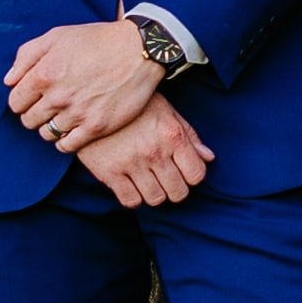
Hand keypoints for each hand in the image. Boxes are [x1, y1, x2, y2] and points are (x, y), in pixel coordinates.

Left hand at [3, 19, 165, 149]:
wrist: (140, 50)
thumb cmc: (98, 40)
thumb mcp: (57, 35)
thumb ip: (26, 55)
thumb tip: (9, 80)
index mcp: (44, 74)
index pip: (15, 102)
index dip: (22, 99)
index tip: (33, 96)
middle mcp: (57, 97)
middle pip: (28, 120)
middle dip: (34, 113)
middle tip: (49, 105)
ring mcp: (77, 114)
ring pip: (46, 134)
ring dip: (50, 126)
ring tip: (63, 115)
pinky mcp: (96, 126)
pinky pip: (67, 146)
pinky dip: (65, 140)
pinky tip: (73, 128)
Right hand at [76, 99, 210, 209]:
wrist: (93, 101)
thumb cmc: (135, 106)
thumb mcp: (166, 111)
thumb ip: (189, 135)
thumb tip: (208, 158)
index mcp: (172, 135)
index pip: (196, 174)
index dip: (193, 176)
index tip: (184, 172)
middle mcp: (154, 152)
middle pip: (178, 192)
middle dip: (176, 188)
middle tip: (167, 179)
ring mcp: (131, 163)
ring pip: (155, 199)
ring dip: (155, 193)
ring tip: (149, 181)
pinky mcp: (109, 172)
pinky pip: (130, 201)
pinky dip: (134, 198)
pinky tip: (132, 185)